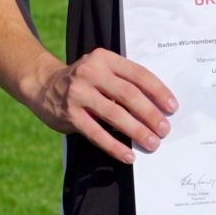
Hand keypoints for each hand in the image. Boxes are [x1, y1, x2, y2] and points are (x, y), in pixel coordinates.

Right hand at [31, 49, 176, 164]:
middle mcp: (90, 72)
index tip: (172, 107)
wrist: (43, 85)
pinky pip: (96, 133)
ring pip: (114, 114)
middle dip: (150, 114)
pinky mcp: (69, 113)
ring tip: (152, 143)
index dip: (158, 91)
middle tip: (164, 129)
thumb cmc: (83, 81)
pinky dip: (114, 146)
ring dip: (137, 131)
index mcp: (104, 59)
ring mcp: (78, 93)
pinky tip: (127, 155)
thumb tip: (157, 108)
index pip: (137, 74)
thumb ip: (123, 81)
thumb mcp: (101, 70)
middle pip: (128, 94)